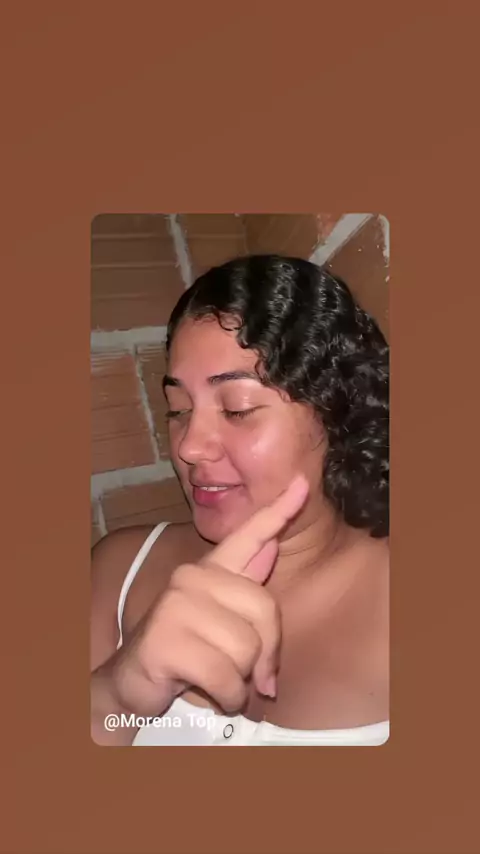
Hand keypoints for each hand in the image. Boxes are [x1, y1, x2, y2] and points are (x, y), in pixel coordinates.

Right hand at [111, 475, 309, 716]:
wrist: (135, 681)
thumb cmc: (188, 649)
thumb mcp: (220, 617)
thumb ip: (246, 588)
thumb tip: (271, 547)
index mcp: (211, 569)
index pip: (249, 534)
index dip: (279, 511)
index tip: (303, 484)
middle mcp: (193, 577)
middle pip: (264, 610)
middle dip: (264, 653)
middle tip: (249, 672)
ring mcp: (176, 605)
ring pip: (247, 648)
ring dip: (241, 678)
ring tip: (218, 677)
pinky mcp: (166, 640)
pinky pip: (226, 676)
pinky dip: (227, 696)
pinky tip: (212, 694)